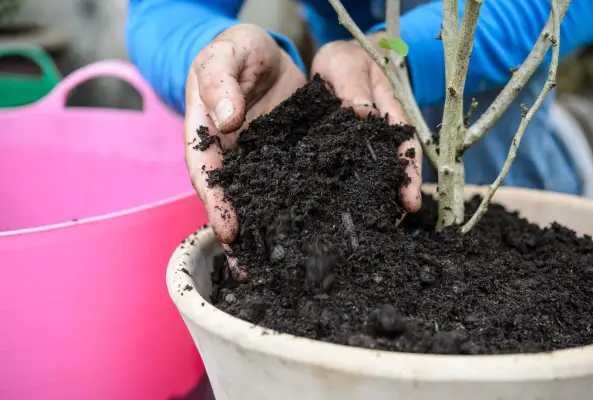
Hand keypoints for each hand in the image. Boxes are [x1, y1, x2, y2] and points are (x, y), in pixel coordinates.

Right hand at [184, 24, 305, 278]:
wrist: (265, 52)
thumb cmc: (237, 51)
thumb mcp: (224, 55)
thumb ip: (219, 83)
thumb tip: (227, 122)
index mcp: (205, 134)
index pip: (206, 172)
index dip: (216, 203)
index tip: (228, 231)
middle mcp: (231, 156)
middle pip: (231, 199)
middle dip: (240, 236)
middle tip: (253, 271)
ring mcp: (259, 162)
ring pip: (261, 200)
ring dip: (267, 233)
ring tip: (281, 269)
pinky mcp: (287, 160)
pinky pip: (292, 186)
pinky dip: (298, 209)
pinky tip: (312, 231)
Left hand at [311, 31, 422, 212]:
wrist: (340, 56)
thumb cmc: (347, 60)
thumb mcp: (346, 68)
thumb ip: (353, 89)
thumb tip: (363, 113)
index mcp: (389, 111)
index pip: (404, 146)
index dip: (409, 174)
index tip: (411, 202)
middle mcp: (383, 130)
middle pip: (396, 166)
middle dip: (398, 195)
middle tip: (396, 225)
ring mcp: (368, 140)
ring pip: (378, 171)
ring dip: (380, 196)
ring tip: (377, 224)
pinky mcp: (350, 145)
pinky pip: (357, 167)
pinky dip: (358, 186)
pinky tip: (352, 206)